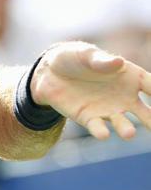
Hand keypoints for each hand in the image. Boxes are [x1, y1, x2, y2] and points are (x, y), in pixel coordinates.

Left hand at [32, 42, 150, 139]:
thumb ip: (101, 60)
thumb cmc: (74, 58)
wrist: (49, 72)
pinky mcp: (88, 118)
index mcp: (129, 76)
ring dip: (125, 128)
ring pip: (121, 122)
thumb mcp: (86, 54)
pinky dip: (100, 131)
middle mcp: (123, 96)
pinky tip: (103, 134)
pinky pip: (96, 127)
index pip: (150, 85)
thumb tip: (118, 63)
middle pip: (144, 110)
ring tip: (130, 134)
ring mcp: (107, 109)